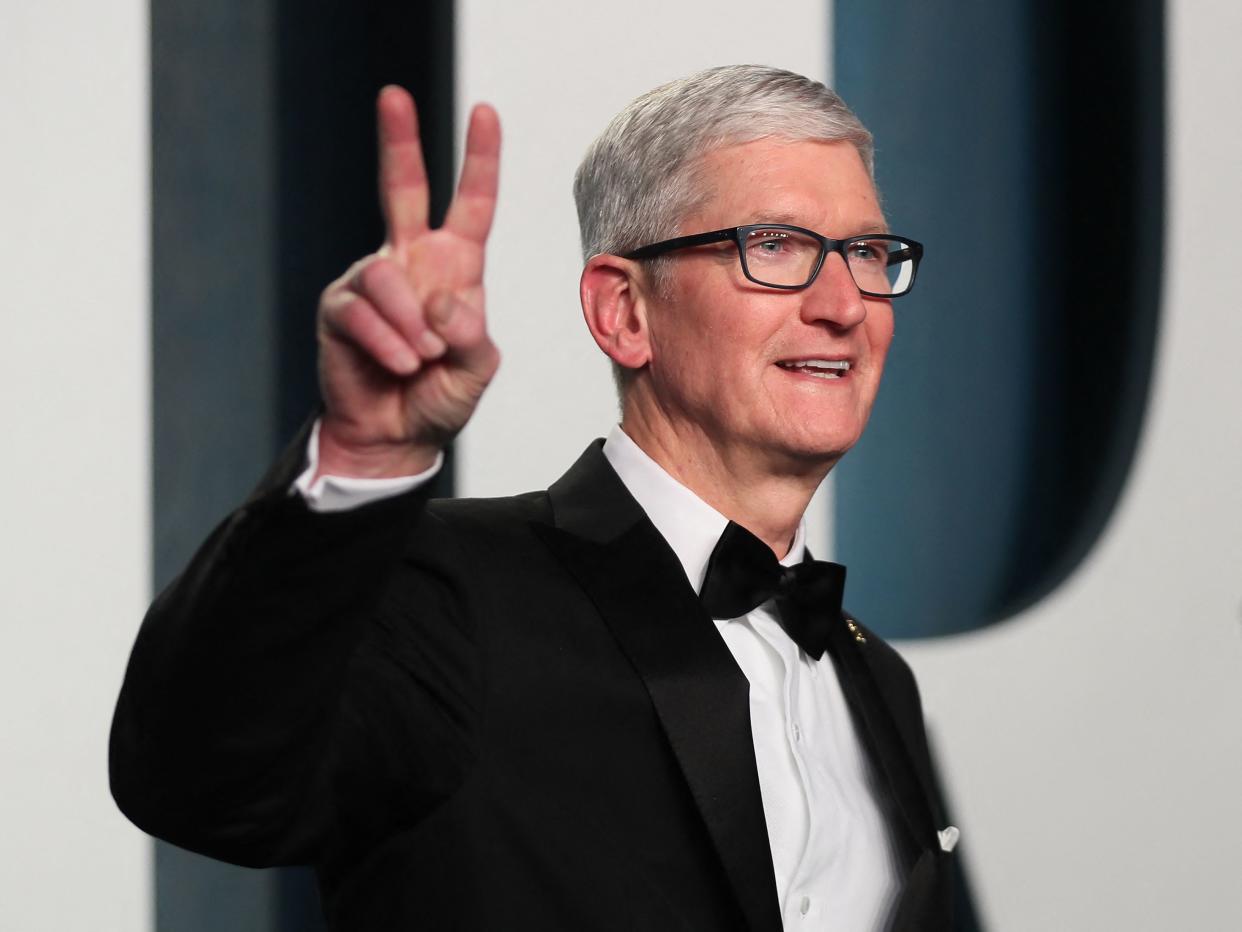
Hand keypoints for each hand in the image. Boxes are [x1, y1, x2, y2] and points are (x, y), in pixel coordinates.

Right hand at [315, 86, 500, 477]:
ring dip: (409, 326)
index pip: (471, 205)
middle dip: (398, 142)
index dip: (479, 160)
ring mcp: (371, 282)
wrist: (396, 438)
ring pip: (386, 276)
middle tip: (394, 96)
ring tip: (421, 360)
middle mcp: (412, 263)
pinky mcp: (339, 309)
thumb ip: (470, 335)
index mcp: (455, 269)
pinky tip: (400, 365)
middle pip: (401, 189)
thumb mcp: (475, 369)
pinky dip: (386, 341)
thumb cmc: (439, 398)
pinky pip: (360, 311)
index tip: (485, 112)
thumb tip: (443, 301)